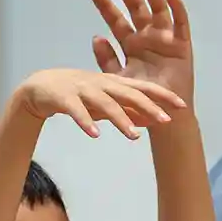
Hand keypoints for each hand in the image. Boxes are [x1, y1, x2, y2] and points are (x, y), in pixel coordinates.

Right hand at [16, 68, 184, 142]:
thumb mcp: (104, 102)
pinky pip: (76, 111)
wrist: (39, 88)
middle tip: (165, 121)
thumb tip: (149, 119)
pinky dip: (85, 121)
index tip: (182, 106)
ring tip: (134, 136)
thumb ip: (125, 110)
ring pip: (105, 104)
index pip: (142, 88)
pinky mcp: (64, 98)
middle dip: (148, 107)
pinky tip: (94, 134)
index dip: (162, 95)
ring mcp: (82, 90)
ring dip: (121, 119)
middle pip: (128, 94)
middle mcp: (101, 84)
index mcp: (112, 84)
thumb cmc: (77, 95)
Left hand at [90, 0, 194, 110]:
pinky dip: (177, 8)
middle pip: (136, 8)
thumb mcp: (119, 80)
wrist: (164, 119)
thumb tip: (96, 38)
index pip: (116, 20)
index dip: (105, 5)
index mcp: (131, 44)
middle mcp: (147, 37)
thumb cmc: (141, 102)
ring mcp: (165, 39)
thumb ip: (107, 60)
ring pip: (157, 10)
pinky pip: (181, 23)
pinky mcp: (182, 46)